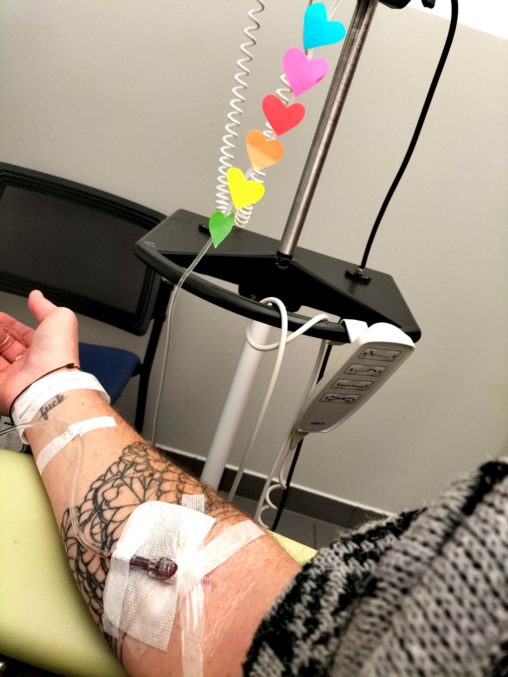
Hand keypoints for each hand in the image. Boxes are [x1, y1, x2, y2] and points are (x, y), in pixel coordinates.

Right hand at [0, 290, 78, 412]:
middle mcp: (30, 362)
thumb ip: (45, 307)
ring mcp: (15, 376)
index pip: (22, 333)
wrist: (48, 383)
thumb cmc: (58, 354)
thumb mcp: (60, 319)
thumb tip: (37, 296)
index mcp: (45, 347)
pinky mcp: (1, 386)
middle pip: (6, 344)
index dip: (9, 323)